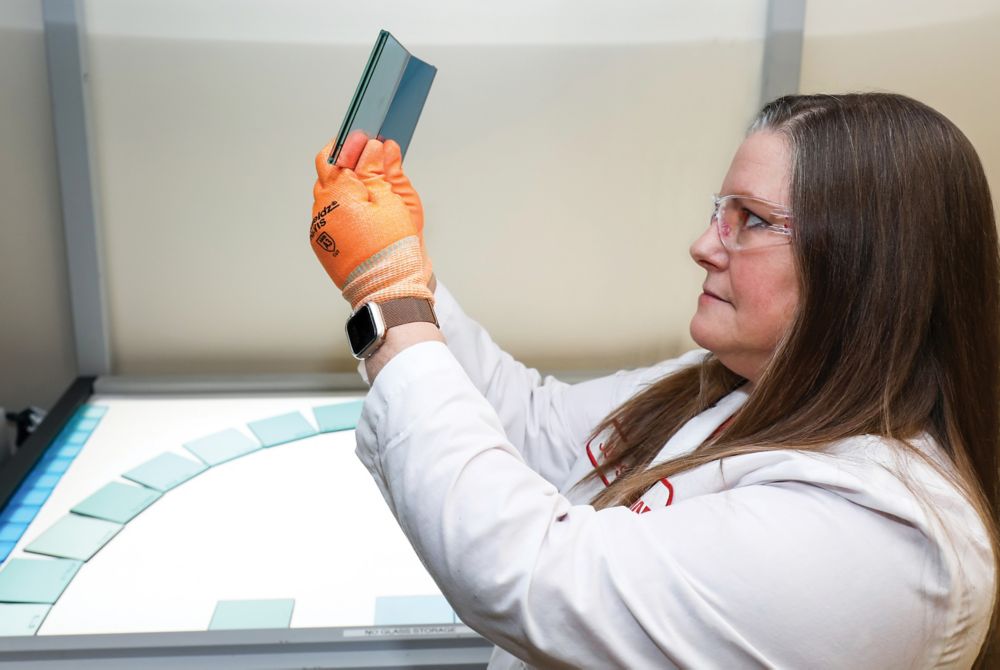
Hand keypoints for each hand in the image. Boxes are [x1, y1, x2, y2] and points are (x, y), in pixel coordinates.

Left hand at [310, 136, 431, 309]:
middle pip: (328, 175)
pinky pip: (331, 217)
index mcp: (337, 192)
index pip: (335, 155)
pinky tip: (364, 213)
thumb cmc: (393, 247)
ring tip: (372, 190)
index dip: (352, 144)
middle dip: (349, 165)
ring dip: (347, 188)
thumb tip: (376, 146)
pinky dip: (345, 209)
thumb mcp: (392, 200)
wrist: (388, 289)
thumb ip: (379, 169)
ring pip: (330, 197)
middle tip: (372, 161)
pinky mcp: (324, 245)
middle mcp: (322, 208)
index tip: (368, 139)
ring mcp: (321, 228)